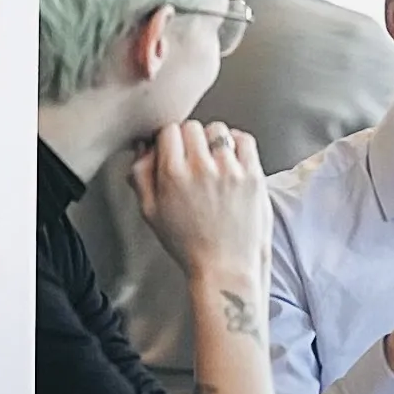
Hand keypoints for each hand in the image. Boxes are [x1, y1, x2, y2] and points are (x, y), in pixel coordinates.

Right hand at [132, 119, 267, 287]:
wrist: (225, 266)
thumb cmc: (188, 244)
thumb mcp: (151, 213)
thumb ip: (141, 176)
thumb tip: (142, 148)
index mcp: (172, 175)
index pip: (168, 131)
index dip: (168, 139)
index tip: (171, 148)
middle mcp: (201, 168)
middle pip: (192, 126)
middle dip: (189, 138)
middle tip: (191, 156)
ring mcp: (230, 170)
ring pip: (218, 130)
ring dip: (213, 140)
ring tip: (212, 158)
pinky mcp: (253, 175)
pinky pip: (245, 140)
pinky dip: (237, 142)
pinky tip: (231, 157)